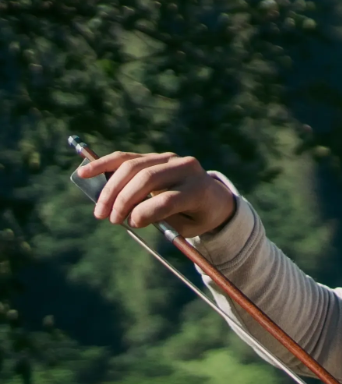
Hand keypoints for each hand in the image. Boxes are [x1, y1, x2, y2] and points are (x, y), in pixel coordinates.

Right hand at [78, 151, 236, 235]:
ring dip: (110, 187)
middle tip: (108, 218)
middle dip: (123, 199)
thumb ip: (163, 220)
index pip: (168, 198)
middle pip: (146, 178)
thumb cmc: (199, 216)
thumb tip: (130, 215)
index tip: (131, 223)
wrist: (213, 197)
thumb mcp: (188, 227)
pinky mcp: (155, 156)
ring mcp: (169, 158)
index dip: (146, 211)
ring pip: (132, 166)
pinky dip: (104, 164)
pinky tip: (85, 171)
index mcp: (198, 189)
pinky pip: (126, 157)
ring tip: (99, 209)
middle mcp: (185, 168)